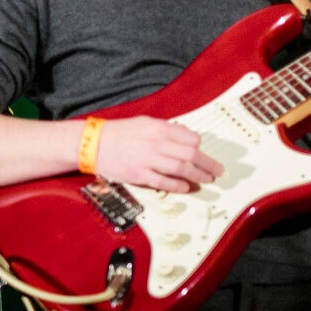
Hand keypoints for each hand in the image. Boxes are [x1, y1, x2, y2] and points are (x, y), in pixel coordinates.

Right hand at [93, 116, 222, 191]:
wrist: (92, 143)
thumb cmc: (118, 132)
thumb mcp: (143, 122)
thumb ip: (166, 128)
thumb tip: (186, 136)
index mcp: (158, 128)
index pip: (190, 138)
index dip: (199, 146)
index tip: (201, 152)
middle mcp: (156, 143)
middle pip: (191, 155)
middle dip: (208, 164)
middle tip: (217, 170)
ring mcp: (148, 160)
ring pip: (182, 169)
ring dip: (198, 176)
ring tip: (207, 180)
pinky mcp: (140, 175)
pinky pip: (164, 182)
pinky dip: (178, 186)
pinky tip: (186, 187)